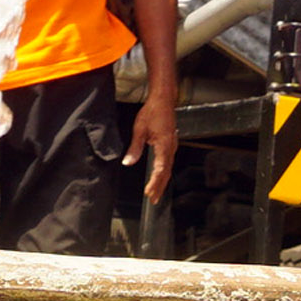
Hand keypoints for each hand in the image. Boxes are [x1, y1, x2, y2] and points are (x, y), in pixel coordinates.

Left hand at [126, 80, 175, 204]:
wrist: (163, 100)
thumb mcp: (139, 129)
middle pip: (166, 172)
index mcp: (164, 145)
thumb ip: (135, 148)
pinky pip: (168, 162)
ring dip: (162, 181)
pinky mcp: (170, 144)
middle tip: (153, 200)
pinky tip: (160, 177)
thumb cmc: (152, 112)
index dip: (155, 182)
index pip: (160, 169)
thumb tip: (128, 162)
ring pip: (168, 168)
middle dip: (159, 187)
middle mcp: (171, 148)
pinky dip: (164, 173)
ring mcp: (172, 146)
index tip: (148, 192)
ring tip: (156, 193)